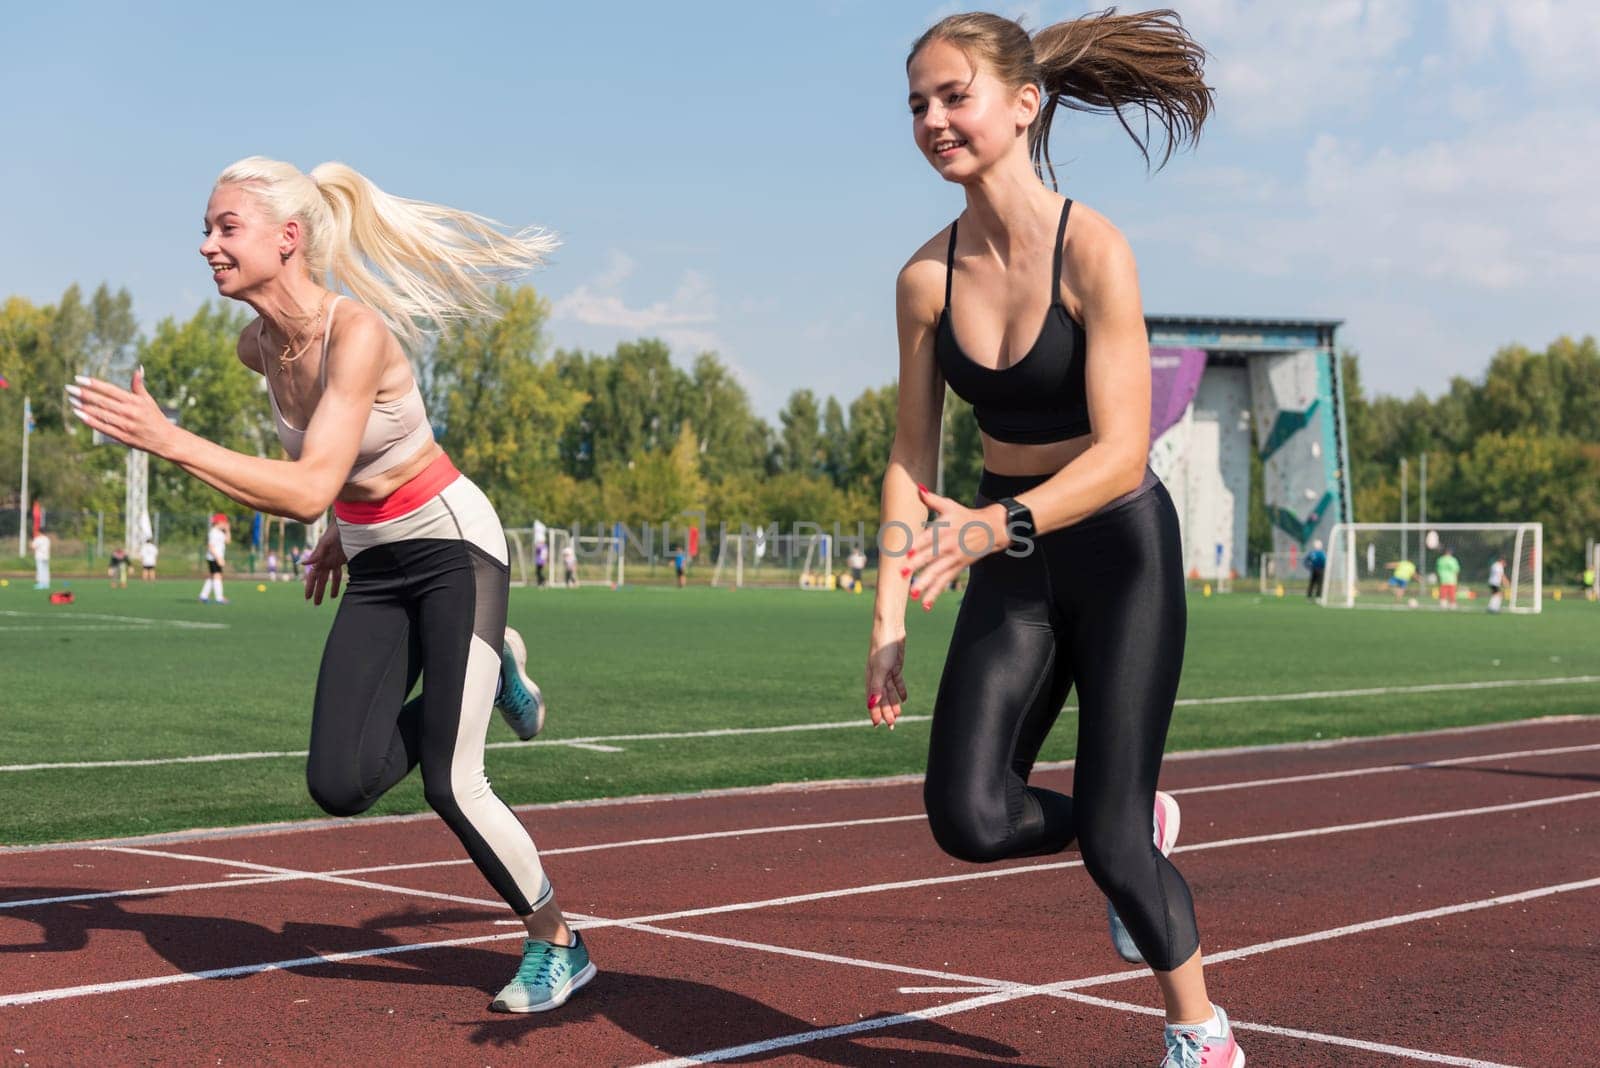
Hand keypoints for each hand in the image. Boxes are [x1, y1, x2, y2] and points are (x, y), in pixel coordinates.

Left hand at [65, 368, 175, 455]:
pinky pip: (103, 427)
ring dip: (84, 406)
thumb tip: (138, 369)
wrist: (166, 440)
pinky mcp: (122, 437)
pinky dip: (90, 420)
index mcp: (135, 401)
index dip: (93, 384)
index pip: (110, 390)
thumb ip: (139, 386)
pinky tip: (79, 414)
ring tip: (71, 400)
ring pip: (100, 414)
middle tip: (69, 388)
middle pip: (102, 401)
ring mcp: (125, 425)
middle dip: (84, 394)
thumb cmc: (155, 418)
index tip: (78, 378)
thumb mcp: (148, 400)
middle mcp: (129, 412)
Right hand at [303, 525, 347, 605]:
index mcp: (319, 559)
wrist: (346, 525)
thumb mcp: (325, 543)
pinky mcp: (342, 560)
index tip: (307, 598)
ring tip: (331, 598)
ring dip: (330, 588)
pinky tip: (343, 587)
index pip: (313, 577)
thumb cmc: (334, 532)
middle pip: (321, 580)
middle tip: (316, 604)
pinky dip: (340, 581)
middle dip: (318, 592)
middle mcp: (325, 562)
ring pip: (332, 578)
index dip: (310, 587)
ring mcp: (334, 561)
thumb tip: (302, 563)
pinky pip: (340, 573)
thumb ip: (315, 555)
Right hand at [865, 628, 907, 727]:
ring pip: (890, 692)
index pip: (872, 700)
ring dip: (893, 704)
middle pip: (882, 698)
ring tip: (898, 716)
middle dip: (885, 712)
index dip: (874, 712)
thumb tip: (871, 704)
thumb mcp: (880, 669)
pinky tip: (904, 699)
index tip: (877, 725)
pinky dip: (900, 691)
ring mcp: (886, 671)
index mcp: (871, 678)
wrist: (890, 628)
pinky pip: (897, 682)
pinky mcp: (895, 666)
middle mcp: (877, 677)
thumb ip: (876, 687)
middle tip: (891, 726)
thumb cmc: (882, 647)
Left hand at [901, 485, 1007, 611]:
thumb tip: (918, 487)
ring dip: (925, 584)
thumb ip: (932, 499)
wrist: (992, 528)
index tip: (906, 553)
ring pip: (938, 573)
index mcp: (944, 528)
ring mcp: (954, 558)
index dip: (918, 545)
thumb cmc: (965, 516)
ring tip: (913, 595)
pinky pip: (945, 582)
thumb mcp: (950, 505)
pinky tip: (925, 605)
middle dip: (916, 566)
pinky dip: (935, 593)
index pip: (929, 538)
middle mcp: (949, 544)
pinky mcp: (958, 567)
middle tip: (902, 575)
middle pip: (931, 557)